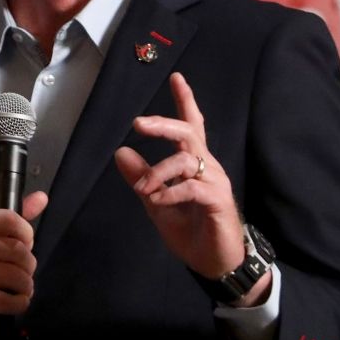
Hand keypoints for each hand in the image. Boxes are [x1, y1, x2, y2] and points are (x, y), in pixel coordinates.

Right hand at [0, 192, 47, 339]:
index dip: (26, 233)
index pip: (9, 219)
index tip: (26, 246)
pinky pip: (6, 299)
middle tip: (25, 273)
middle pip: (16, 249)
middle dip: (29, 264)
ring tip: (23, 288)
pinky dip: (19, 303)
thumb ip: (9, 221)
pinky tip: (17, 302)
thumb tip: (42, 197)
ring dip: (26, 285)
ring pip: (15, 275)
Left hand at [115, 73, 270, 305]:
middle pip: (188, 133)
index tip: (176, 77)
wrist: (215, 262)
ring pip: (187, 158)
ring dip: (158, 171)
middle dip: (163, 124)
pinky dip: (171, 193)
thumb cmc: (191, 229)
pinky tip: (158, 202)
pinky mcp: (218, 200)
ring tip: (143, 189)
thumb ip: (141, 177)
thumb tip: (120, 152)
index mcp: (193, 163)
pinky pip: (192, 187)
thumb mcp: (157, 202)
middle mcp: (207, 166)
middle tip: (138, 124)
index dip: (185, 100)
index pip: (192, 125)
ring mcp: (214, 181)